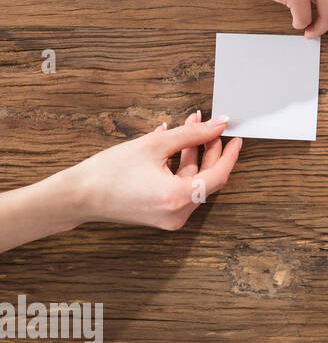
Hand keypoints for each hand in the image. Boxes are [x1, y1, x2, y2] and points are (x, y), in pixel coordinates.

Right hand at [68, 112, 241, 229]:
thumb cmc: (109, 172)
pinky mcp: (162, 215)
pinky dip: (180, 168)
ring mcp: (170, 217)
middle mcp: (178, 213)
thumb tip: (217, 125)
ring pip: (193, 182)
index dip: (228, 154)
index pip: (219, 175)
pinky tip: (173, 145)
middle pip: (207, 178)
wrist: (77, 196)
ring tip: (189, 128)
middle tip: (207, 126)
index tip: (235, 137)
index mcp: (178, 198)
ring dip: (193, 155)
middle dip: (209, 149)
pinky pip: (180, 188)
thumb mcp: (154, 145)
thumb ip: (191, 134)